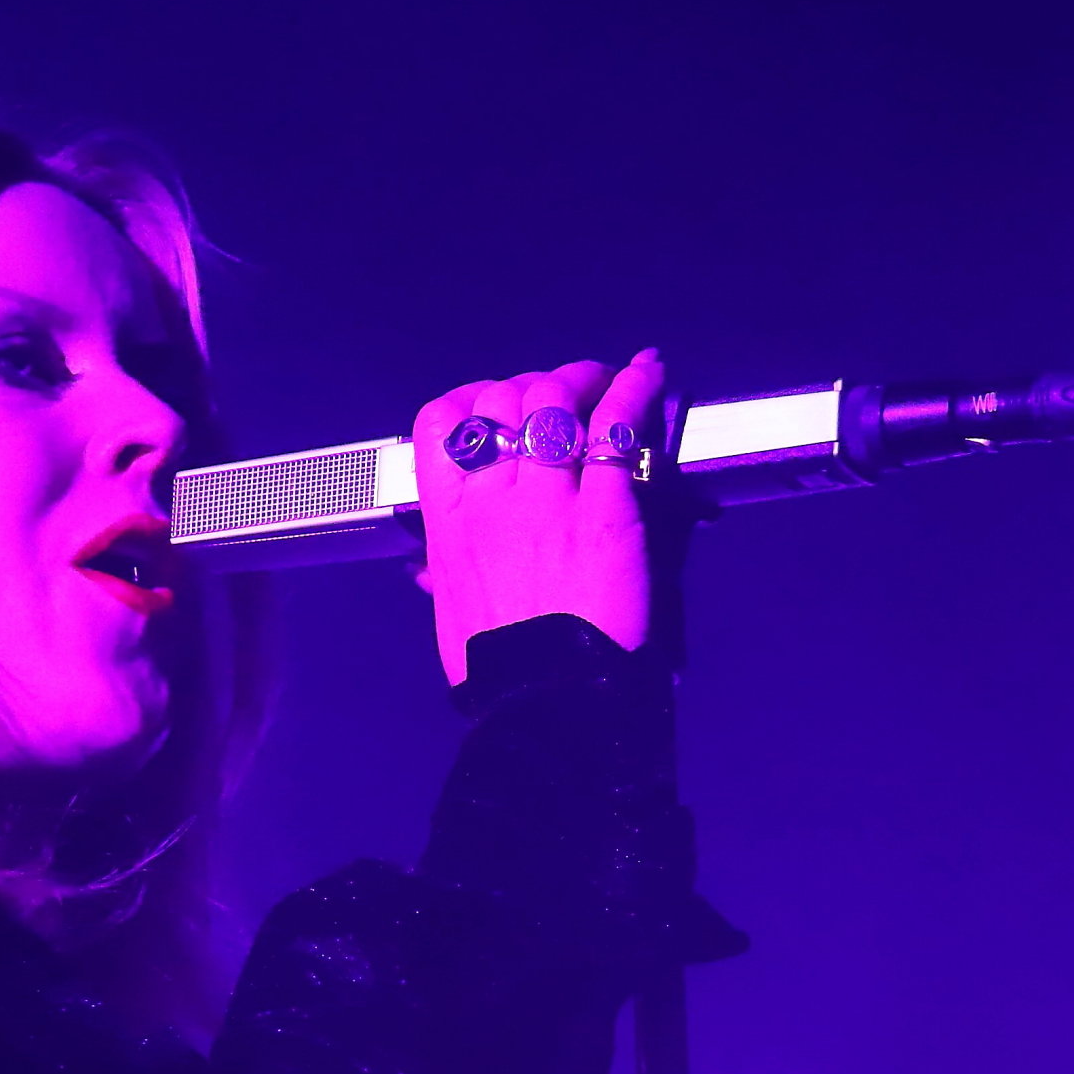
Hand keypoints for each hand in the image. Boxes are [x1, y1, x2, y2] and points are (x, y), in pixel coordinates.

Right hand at [410, 350, 666, 685]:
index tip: (492, 401)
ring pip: (554, 403)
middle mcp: (494, 498)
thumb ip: (443, 575)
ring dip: (582, 380)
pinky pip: (617, 429)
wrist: (547, 700)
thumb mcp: (451, 612)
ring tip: (603, 381)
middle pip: (503, 401)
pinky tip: (648, 373)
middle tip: (563, 390)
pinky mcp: (608, 510)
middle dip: (534, 385)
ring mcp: (550, 499)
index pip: (438, 424)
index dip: (468, 398)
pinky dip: (636, 391)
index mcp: (449, 521)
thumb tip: (425, 571)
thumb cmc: (498, 666)